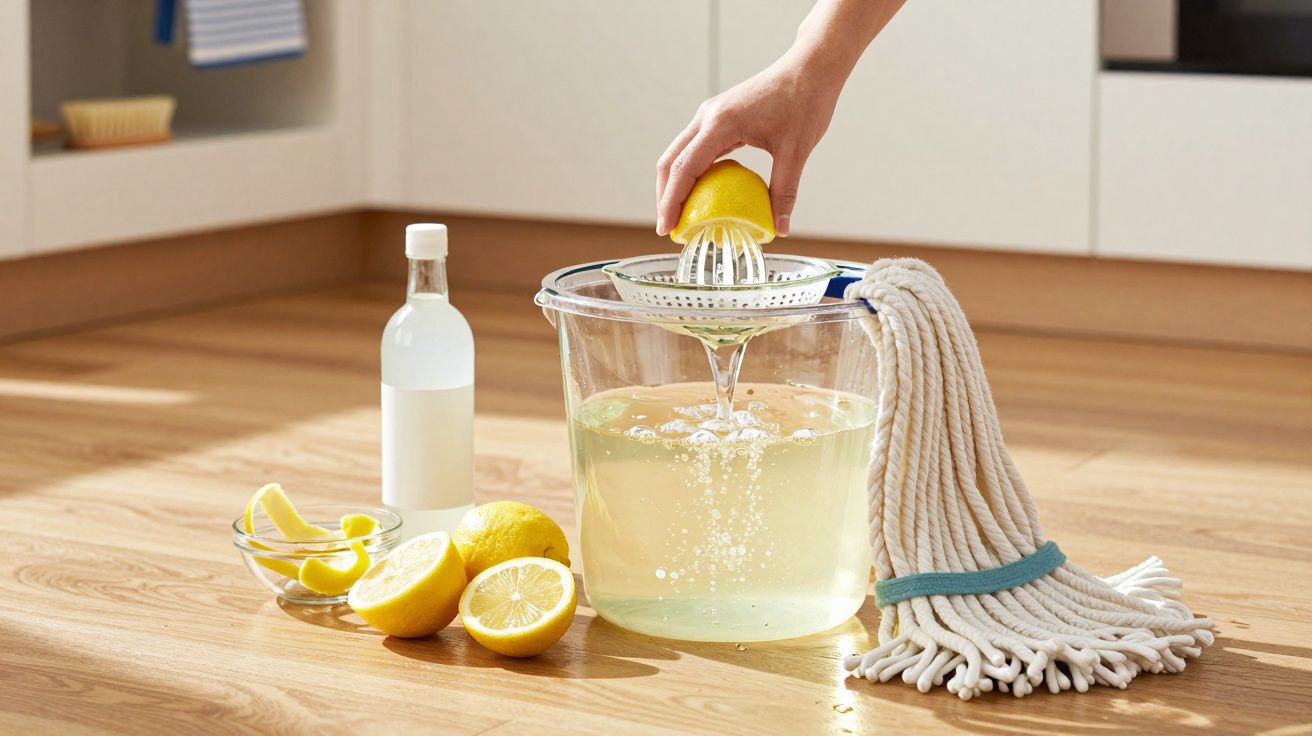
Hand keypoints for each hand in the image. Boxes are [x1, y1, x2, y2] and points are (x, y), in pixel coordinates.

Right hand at [655, 52, 841, 237]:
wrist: (810, 68)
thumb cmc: (805, 102)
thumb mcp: (796, 151)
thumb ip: (785, 192)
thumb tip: (781, 229)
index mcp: (720, 123)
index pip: (684, 168)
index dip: (671, 202)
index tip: (666, 229)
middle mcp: (707, 117)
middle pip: (670, 161)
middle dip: (665, 197)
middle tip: (668, 229)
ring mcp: (710, 115)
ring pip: (678, 154)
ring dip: (674, 185)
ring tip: (679, 216)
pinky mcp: (718, 117)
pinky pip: (695, 148)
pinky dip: (691, 172)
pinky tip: (701, 193)